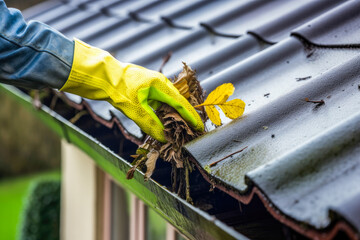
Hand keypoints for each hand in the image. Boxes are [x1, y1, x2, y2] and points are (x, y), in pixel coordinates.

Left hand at [60, 39, 203, 141]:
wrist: (102, 75)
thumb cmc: (118, 88)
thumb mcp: (134, 108)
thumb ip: (150, 123)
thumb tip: (163, 138)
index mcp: (161, 85)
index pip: (181, 104)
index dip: (191, 117)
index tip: (199, 128)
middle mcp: (160, 84)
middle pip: (178, 103)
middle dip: (186, 118)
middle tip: (194, 131)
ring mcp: (154, 86)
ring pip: (169, 104)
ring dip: (175, 117)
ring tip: (182, 130)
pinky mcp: (147, 90)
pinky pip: (160, 104)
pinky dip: (164, 114)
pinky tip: (165, 123)